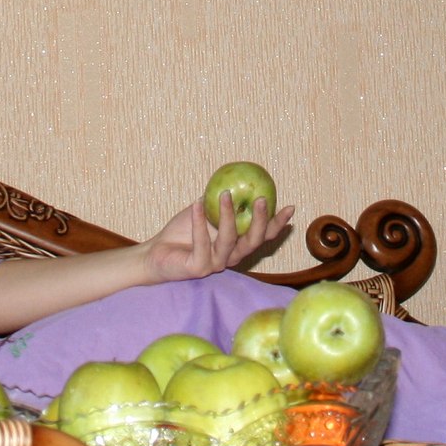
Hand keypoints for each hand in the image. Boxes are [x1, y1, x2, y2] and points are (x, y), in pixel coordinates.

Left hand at [140, 191, 293, 285]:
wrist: (156, 252)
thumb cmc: (182, 231)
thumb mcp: (205, 211)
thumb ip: (220, 201)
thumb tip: (237, 177)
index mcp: (237, 244)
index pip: (263, 236)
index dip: (277, 224)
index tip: (289, 207)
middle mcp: (230, 257)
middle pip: (253, 242)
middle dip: (259, 221)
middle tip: (260, 199)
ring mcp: (215, 264)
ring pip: (229, 241)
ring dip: (228, 216)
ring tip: (224, 194)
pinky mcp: (198, 268)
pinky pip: (202, 244)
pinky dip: (199, 222)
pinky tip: (196, 204)